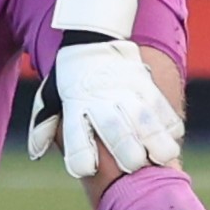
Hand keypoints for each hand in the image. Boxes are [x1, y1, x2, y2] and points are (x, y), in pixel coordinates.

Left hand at [28, 0, 184, 178]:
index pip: (75, 136)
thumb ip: (43, 126)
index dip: (80, 155)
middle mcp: (99, 100)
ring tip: (164, 156)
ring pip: (142, 116)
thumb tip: (36, 153)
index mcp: (74, 106)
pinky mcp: (144, 83)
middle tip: (135, 164)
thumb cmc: (69, 79)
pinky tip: (172, 137)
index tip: (87, 170)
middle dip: (125, 148)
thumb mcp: (48, 97)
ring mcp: (124, 90)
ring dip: (154, 137)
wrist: (90, 38)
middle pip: (113, 128)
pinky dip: (168, 120)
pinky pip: (160, 103)